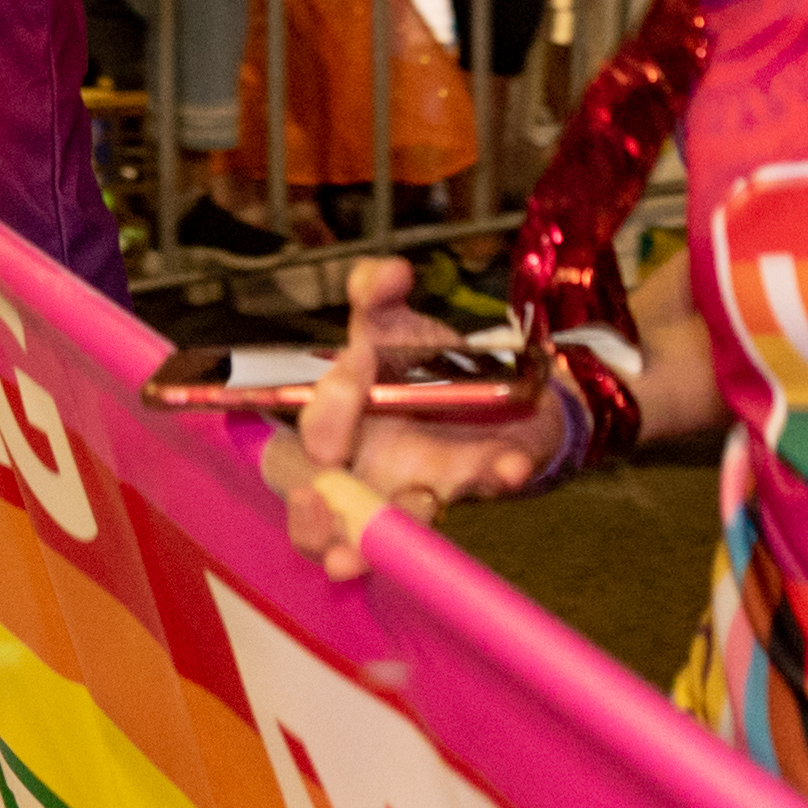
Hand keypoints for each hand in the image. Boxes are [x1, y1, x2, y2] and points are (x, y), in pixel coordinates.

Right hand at [287, 261, 573, 579]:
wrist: (502, 382)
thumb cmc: (422, 363)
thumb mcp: (392, 321)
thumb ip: (375, 292)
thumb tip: (384, 274)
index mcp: (335, 436)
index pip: (297, 450)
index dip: (319, 423)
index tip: (349, 383)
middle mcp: (368, 476)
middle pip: (320, 526)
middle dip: (315, 528)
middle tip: (322, 509)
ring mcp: (423, 487)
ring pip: (394, 533)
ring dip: (398, 528)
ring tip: (415, 507)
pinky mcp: (480, 480)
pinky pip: (486, 484)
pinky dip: (499, 473)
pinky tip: (510, 464)